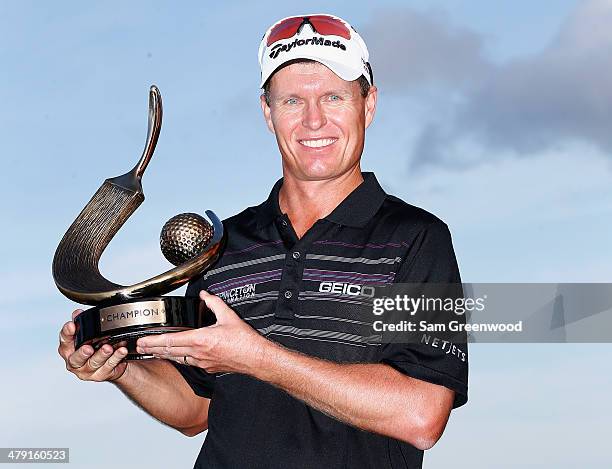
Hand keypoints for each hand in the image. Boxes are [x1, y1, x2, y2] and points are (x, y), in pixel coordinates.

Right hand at [58, 309, 127, 381]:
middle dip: (82, 353)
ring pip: (94, 363)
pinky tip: (121, 351)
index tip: (72, 325)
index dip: (67, 333)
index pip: (64, 341)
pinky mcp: (102, 375)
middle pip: (76, 359)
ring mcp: (89, 371)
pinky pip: (110, 366)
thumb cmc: (95, 346)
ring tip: (109, 347)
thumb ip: (81, 323)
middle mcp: (76, 363)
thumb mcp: (87, 334)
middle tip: (88, 348)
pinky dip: (116, 357)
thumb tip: (77, 313)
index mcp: (69, 350)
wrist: (109, 363)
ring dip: (102, 355)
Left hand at [136, 291, 271, 374]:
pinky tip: (176, 356)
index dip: (154, 341)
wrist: (256, 359)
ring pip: (177, 358)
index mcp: (201, 340)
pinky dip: (178, 358)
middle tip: (139, 347)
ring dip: (163, 354)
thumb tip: (205, 295)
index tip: (142, 340)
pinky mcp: (208, 368)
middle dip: (152, 349)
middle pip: (169, 351)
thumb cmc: (245, 341)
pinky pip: (188, 362)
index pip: (171, 340)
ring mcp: (202, 362)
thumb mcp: (229, 316)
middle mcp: (198, 353)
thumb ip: (214, 303)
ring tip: (152, 351)